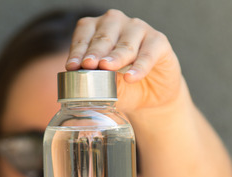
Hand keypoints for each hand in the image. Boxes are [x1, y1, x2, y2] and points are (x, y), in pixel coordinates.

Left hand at [65, 9, 183, 113]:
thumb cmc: (123, 86)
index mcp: (98, 29)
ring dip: (115, 57)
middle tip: (88, 65)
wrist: (151, 97)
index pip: (84, 34)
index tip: (72, 67)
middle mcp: (118, 24)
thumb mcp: (105, 87)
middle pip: (104, 37)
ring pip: (125, 44)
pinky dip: (139, 67)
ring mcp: (139, 29)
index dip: (78, 51)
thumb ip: (95, 81)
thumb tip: (81, 80)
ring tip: (106, 68)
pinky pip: (148, 54)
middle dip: (95, 52)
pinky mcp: (159, 41)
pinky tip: (131, 78)